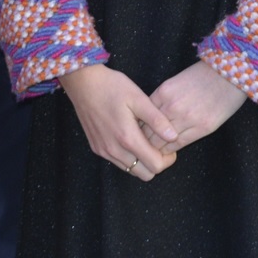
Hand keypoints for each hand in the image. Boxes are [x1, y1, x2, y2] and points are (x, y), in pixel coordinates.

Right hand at [59, 65, 180, 180]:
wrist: (83, 82)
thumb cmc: (112, 87)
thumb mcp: (138, 98)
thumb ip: (157, 120)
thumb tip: (174, 136)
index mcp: (127, 138)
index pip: (155, 166)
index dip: (168, 159)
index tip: (170, 146)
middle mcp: (114, 150)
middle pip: (144, 174)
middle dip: (156, 163)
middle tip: (159, 143)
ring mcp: (104, 151)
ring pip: (131, 170)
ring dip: (142, 161)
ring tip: (145, 138)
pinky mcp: (96, 148)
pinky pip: (118, 162)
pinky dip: (129, 157)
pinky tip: (130, 137)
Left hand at [147, 61, 248, 151]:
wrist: (230, 72)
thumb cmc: (203, 75)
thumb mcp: (176, 82)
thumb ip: (162, 99)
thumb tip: (150, 117)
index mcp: (163, 92)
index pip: (141, 117)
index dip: (137, 128)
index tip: (136, 134)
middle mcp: (172, 107)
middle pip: (147, 132)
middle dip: (142, 141)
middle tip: (141, 148)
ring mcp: (186, 119)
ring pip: (160, 142)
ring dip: (155, 149)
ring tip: (152, 153)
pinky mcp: (202, 128)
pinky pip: (178, 145)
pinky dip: (170, 150)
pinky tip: (168, 151)